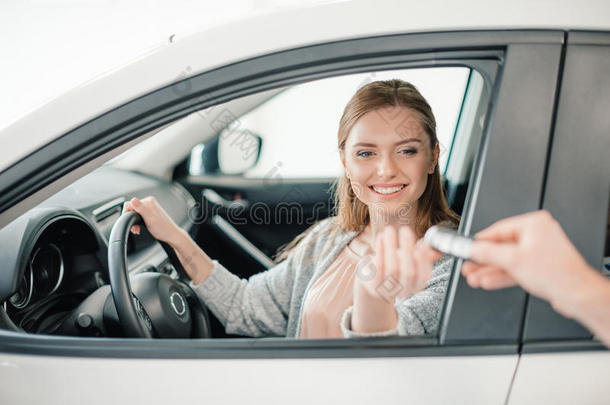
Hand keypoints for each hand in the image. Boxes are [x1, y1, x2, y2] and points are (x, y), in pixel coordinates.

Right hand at [122, 197, 182, 245]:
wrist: (171, 235)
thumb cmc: (163, 229)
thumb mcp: (149, 219)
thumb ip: (141, 208)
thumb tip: (133, 200)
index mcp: (148, 202)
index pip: (130, 204)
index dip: (127, 214)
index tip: (130, 223)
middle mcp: (149, 202)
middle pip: (132, 208)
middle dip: (131, 219)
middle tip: (134, 228)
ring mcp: (150, 207)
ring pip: (135, 213)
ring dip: (134, 222)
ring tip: (137, 229)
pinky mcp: (150, 212)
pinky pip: (139, 215)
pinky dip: (137, 222)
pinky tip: (139, 228)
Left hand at [351, 225, 438, 332]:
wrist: (373, 280)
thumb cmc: (397, 266)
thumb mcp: (411, 260)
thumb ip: (425, 255)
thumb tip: (437, 248)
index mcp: (417, 285)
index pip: (424, 274)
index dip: (424, 259)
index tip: (422, 243)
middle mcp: (404, 291)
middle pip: (408, 271)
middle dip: (408, 248)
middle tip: (405, 229)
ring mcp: (388, 290)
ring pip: (392, 267)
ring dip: (391, 245)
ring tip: (390, 230)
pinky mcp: (372, 284)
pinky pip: (377, 266)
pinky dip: (379, 249)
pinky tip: (381, 237)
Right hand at [461, 210, 589, 309]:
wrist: (576, 295)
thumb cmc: (557, 273)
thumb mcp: (512, 260)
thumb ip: (487, 253)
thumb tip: (470, 248)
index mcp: (534, 224)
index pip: (498, 229)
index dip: (479, 241)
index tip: (465, 247)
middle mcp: (537, 235)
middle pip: (501, 246)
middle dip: (483, 260)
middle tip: (468, 265)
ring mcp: (538, 251)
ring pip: (506, 259)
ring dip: (489, 270)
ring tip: (473, 276)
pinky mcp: (539, 266)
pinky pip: (514, 268)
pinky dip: (501, 275)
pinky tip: (487, 280)